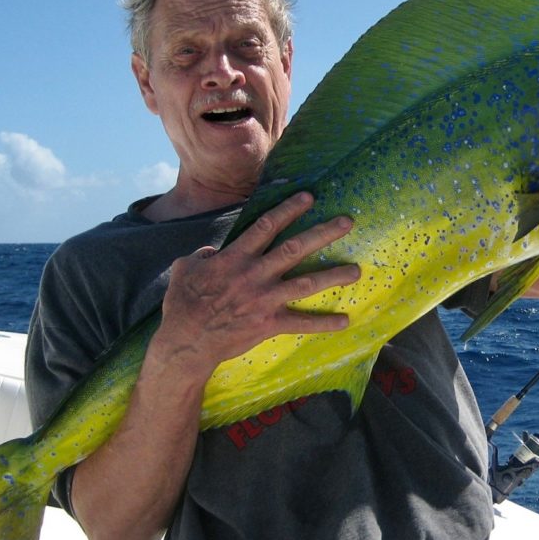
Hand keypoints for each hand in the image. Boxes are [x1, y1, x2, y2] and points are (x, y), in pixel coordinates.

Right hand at [153, 192, 359, 380]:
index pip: (266, 227)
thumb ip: (203, 255)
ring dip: (333, 276)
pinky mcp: (269, 323)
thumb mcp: (185, 269)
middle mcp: (255, 275)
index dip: (288, 210)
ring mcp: (265, 300)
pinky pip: (301, 323)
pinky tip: (345, 321)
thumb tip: (212, 252)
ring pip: (306, 283)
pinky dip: (324, 323)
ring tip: (356, 270)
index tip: (308, 198)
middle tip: (347, 222)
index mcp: (235, 258)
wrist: (187, 341)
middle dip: (323, 233)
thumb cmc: (182, 304)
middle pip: (295, 249)